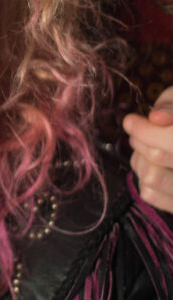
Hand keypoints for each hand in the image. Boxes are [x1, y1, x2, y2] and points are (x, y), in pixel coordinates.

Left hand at [124, 85, 172, 214]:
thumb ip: (171, 105)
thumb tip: (156, 118)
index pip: (171, 140)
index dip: (145, 130)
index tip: (130, 121)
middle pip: (158, 156)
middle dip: (140, 140)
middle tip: (139, 133)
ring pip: (151, 178)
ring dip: (140, 159)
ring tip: (147, 150)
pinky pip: (150, 194)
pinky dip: (143, 178)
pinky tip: (152, 167)